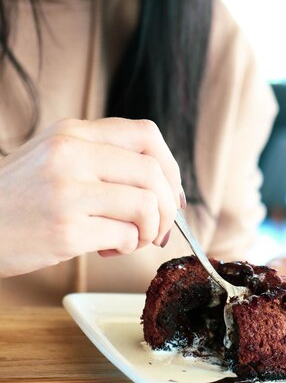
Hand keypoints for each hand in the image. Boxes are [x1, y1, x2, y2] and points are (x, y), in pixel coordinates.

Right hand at [0, 118, 182, 277]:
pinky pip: (125, 237)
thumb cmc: (18, 198)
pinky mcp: (66, 230)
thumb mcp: (52, 157)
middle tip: (158, 228)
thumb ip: (99, 157)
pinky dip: (127, 248)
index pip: (147, 135)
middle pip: (154, 171)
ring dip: (150, 229)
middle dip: (167, 206)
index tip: (171, 194)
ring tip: (130, 239)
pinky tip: (106, 250)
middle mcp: (71, 155)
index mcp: (72, 133)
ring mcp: (67, 192)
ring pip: (146, 204)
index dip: (171, 167)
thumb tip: (160, 182)